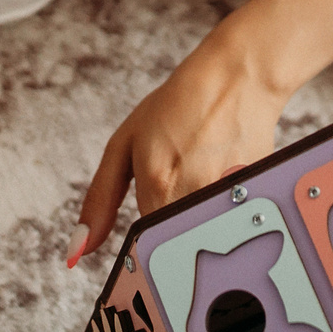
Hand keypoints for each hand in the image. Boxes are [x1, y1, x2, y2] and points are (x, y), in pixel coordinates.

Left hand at [68, 20, 289, 264]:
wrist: (235, 80)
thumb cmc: (176, 107)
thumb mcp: (123, 145)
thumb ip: (99, 201)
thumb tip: (76, 251)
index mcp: (157, 187)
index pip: (143, 248)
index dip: (144, 243)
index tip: (149, 236)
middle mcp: (194, 196)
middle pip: (177, 244)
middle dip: (174, 228)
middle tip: (182, 184)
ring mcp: (229, 197)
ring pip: (206, 235)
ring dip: (201, 217)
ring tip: (202, 176)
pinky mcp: (256, 196)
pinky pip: (232, 221)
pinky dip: (225, 208)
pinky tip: (223, 175)